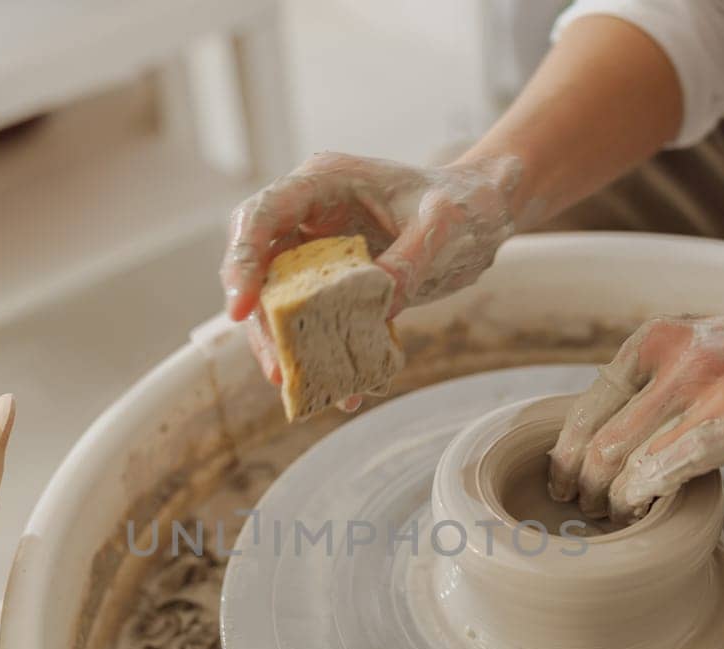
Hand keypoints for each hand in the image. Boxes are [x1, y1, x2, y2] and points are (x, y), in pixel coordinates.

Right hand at [219, 152, 519, 388]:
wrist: (482, 214)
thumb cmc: (462, 201)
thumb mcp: (444, 225)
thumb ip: (409, 258)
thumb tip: (376, 303)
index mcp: (323, 183)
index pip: (262, 215)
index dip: (243, 259)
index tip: (242, 308)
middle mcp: (310, 217)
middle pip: (259, 265)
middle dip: (260, 318)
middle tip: (275, 366)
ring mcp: (318, 252)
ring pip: (280, 300)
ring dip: (286, 345)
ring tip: (296, 385)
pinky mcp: (335, 285)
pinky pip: (316, 322)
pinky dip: (324, 354)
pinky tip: (345, 391)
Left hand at [549, 311, 723, 520]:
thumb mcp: (700, 346)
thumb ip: (653, 379)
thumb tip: (599, 433)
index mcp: (655, 338)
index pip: (588, 406)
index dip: (568, 453)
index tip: (562, 482)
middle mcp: (674, 359)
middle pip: (600, 440)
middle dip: (583, 484)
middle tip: (584, 509)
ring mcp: (706, 391)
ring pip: (625, 462)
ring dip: (611, 501)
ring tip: (612, 517)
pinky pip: (667, 472)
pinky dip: (643, 499)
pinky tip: (642, 512)